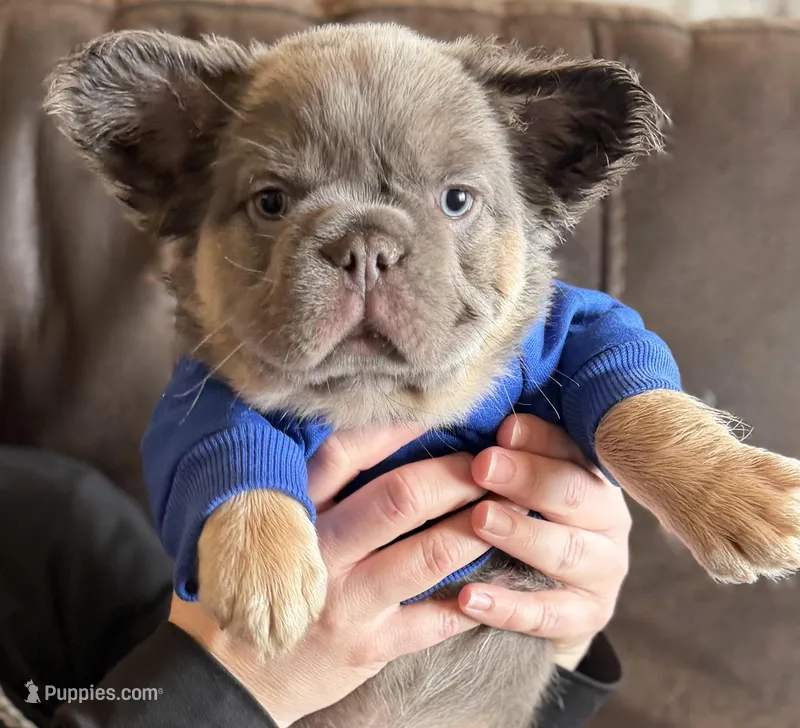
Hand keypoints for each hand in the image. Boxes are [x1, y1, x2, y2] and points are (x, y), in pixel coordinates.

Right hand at [171, 427, 508, 726]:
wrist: (227, 678)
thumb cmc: (252, 588)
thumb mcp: (267, 528)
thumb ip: (309, 488)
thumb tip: (371, 438)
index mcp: (295, 515)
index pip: (345, 454)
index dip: (395, 430)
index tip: (436, 416)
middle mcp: (322, 553)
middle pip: (399, 499)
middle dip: (454, 475)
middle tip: (488, 463)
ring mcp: (348, 603)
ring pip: (427, 554)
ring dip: (476, 528)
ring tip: (508, 509)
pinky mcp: (369, 647)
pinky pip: (433, 620)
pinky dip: (473, 598)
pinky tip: (501, 579)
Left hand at [461, 415, 631, 670]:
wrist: (545, 590)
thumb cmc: (524, 515)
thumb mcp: (520, 480)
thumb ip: (508, 453)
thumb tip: (482, 424)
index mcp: (591, 473)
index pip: (569, 449)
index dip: (536, 438)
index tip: (502, 430)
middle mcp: (607, 518)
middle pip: (572, 493)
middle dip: (526, 478)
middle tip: (483, 466)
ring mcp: (603, 568)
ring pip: (565, 551)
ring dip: (521, 534)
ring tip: (479, 520)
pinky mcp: (588, 614)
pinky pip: (547, 613)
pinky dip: (507, 607)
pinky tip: (469, 597)